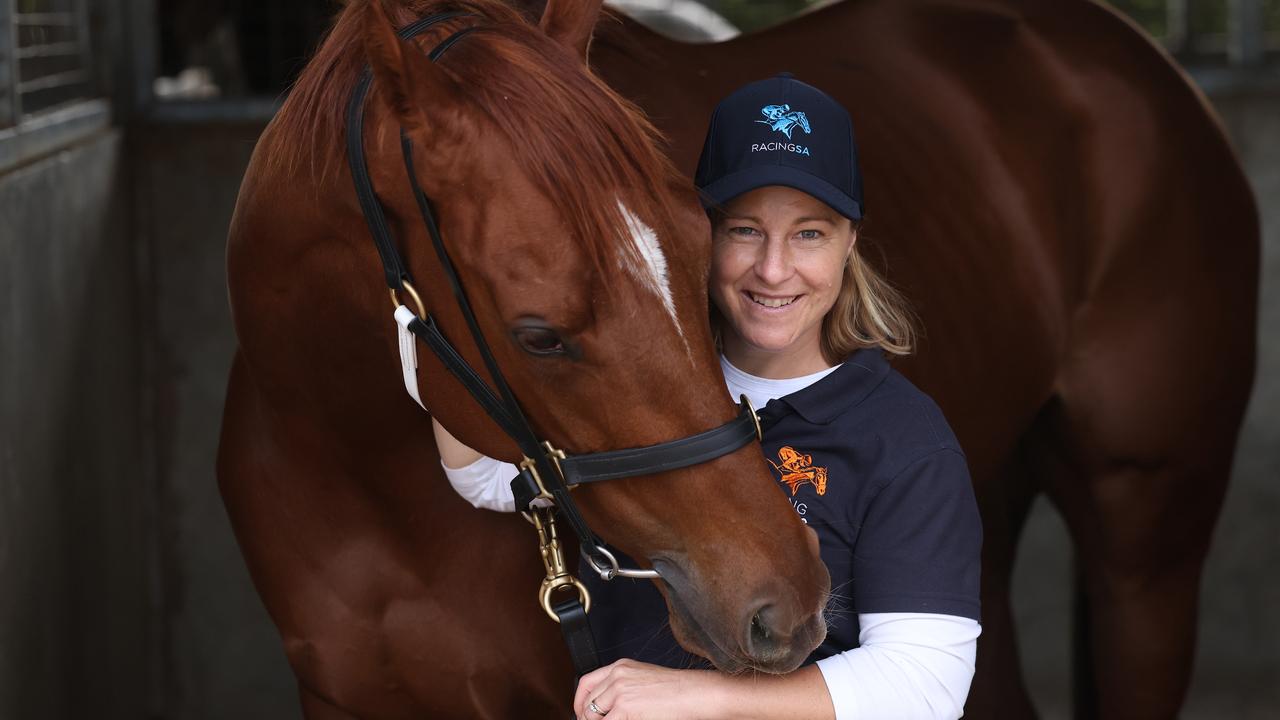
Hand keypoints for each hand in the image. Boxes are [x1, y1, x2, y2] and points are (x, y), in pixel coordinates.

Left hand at [573, 659, 724, 719]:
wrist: (695, 693)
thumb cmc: (677, 690)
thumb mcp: (643, 680)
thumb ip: (623, 688)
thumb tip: (608, 707)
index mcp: (621, 666)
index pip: (587, 682)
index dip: (579, 701)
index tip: (582, 713)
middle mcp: (617, 675)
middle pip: (588, 700)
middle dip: (588, 717)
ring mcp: (620, 690)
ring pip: (593, 714)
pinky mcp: (625, 707)